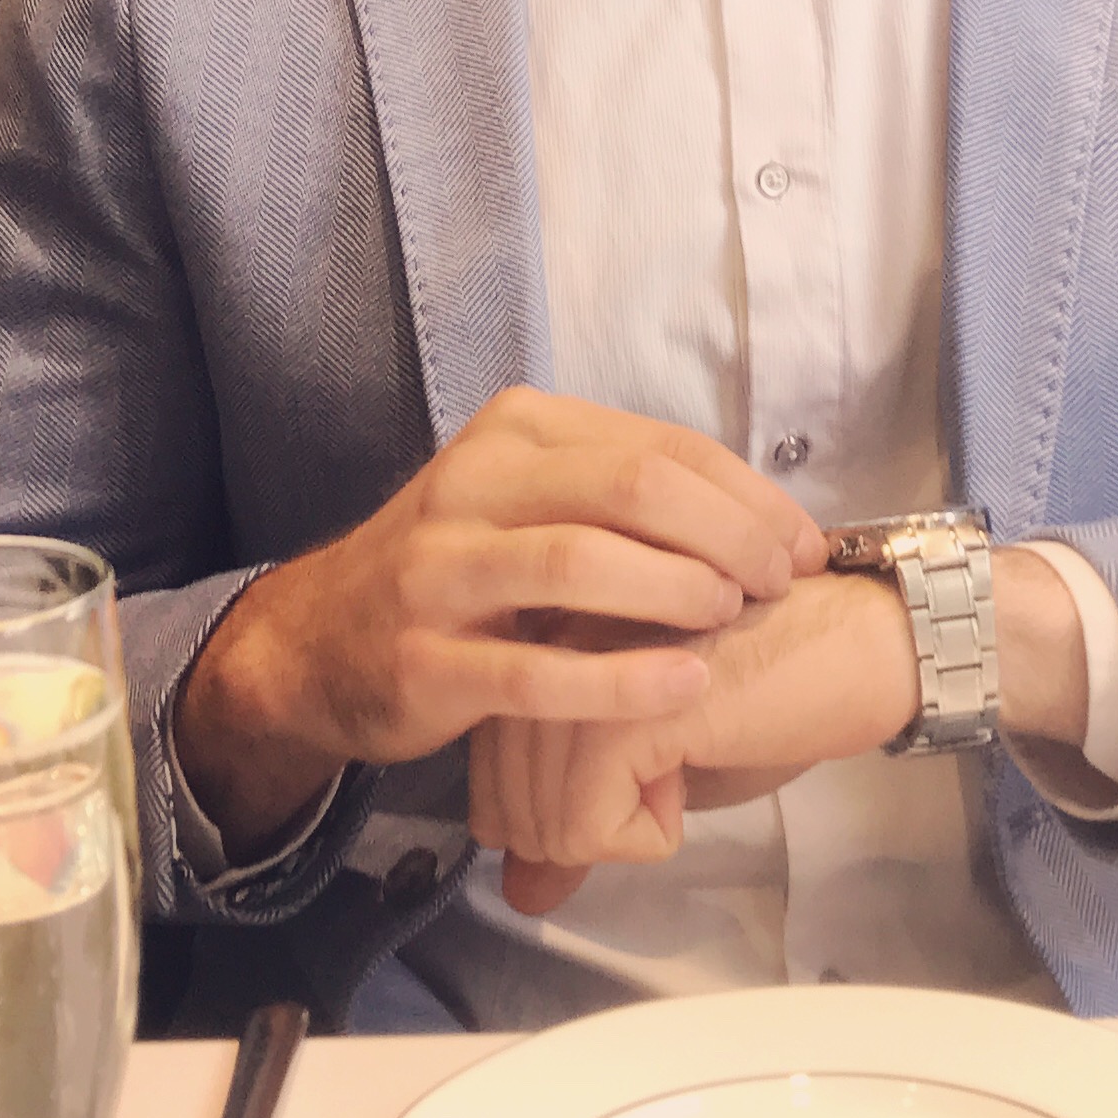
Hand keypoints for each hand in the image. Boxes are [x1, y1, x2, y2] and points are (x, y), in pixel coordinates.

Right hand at [175, 390, 825, 856]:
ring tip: (732, 618)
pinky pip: (538, 668)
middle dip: (728, 536)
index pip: (659, 446)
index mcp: (515, 432)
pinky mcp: (426, 660)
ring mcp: (441, 572)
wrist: (317, 643)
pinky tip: (686, 685)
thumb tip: (755, 517)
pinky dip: (623, 677)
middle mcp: (473, 483)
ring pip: (582, 562)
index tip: (801, 546)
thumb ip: (619, 493)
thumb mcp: (524, 500)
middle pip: (632, 489)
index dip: (749, 496)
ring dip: (678, 589)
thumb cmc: (455, 571)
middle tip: (777, 585)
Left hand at [470, 545, 1089, 911]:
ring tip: (684, 772)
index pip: (486, 760)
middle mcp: (550, 634)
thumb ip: (576, 816)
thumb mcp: (660, 766)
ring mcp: (584, 663)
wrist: (866, 645)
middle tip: (662, 787)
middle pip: (502, 796)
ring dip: (621, 832)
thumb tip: (524, 895)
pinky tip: (695, 772)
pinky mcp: (629, 703)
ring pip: (540, 821)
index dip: (552, 806)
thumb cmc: (774, 692)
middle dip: (578, 831)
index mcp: (549, 627)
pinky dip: (648, 836)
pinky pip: (587, 828)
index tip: (635, 775)